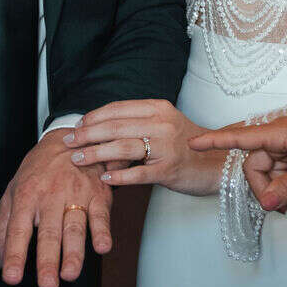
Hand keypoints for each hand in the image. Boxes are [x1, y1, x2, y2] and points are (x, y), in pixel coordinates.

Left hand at [0, 129, 112, 286]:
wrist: (68, 140)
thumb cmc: (38, 172)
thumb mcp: (13, 195)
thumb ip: (1, 234)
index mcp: (26, 197)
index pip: (17, 230)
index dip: (14, 255)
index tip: (11, 277)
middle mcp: (50, 196)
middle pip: (48, 232)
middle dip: (48, 259)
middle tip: (47, 284)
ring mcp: (75, 195)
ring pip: (74, 226)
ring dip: (74, 252)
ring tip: (70, 274)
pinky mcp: (97, 195)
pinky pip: (101, 214)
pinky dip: (102, 231)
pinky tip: (102, 246)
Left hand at [67, 100, 223, 196]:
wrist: (217, 162)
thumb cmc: (184, 144)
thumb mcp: (162, 124)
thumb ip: (135, 124)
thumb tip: (98, 131)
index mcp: (158, 108)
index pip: (118, 108)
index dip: (94, 117)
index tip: (77, 126)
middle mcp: (162, 123)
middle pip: (116, 127)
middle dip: (88, 135)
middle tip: (69, 142)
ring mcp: (166, 146)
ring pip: (123, 148)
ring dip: (96, 154)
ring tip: (78, 160)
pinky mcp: (169, 169)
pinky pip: (138, 173)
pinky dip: (119, 176)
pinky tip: (105, 178)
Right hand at [190, 109, 286, 209]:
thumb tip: (267, 203)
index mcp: (280, 132)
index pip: (240, 138)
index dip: (215, 142)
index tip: (192, 143)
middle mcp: (279, 136)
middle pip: (254, 164)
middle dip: (262, 187)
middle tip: (281, 205)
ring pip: (266, 171)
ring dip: (274, 188)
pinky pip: (279, 171)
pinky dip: (283, 185)